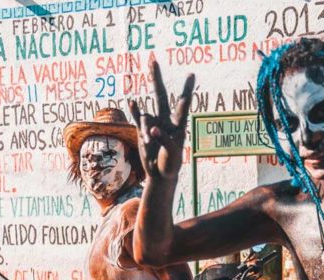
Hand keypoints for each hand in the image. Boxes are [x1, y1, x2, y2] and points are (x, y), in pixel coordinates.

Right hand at [128, 55, 194, 180]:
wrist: (160, 174)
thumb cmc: (172, 164)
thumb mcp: (173, 154)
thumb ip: (164, 139)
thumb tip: (153, 128)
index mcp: (178, 124)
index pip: (183, 104)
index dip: (187, 89)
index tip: (191, 74)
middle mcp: (166, 119)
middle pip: (160, 95)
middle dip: (155, 78)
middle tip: (153, 61)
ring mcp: (153, 123)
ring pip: (146, 119)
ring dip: (147, 131)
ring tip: (149, 144)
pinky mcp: (142, 130)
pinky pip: (137, 118)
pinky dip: (134, 111)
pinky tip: (132, 102)